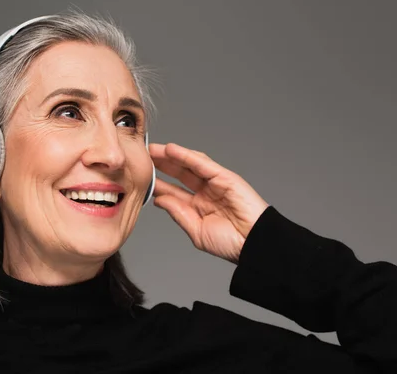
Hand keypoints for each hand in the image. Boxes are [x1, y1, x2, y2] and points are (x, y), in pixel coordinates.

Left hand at [149, 143, 268, 264]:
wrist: (254, 246)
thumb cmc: (231, 243)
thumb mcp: (196, 230)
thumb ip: (178, 213)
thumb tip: (159, 200)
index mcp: (198, 206)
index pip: (174, 190)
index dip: (158, 181)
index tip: (142, 175)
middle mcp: (206, 193)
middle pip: (180, 173)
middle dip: (162, 164)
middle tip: (144, 155)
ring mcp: (216, 184)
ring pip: (190, 165)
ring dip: (172, 156)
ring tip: (154, 149)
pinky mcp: (226, 178)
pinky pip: (204, 164)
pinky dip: (187, 156)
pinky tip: (172, 150)